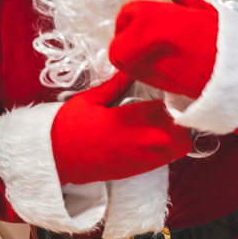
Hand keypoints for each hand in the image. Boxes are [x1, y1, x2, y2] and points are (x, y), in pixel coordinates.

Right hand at [51, 73, 193, 184]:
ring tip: (164, 120)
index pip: (168, 108)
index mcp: (130, 120)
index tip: (171, 88)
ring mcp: (143, 159)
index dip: (174, 98)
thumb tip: (132, 68)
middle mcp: (142, 142)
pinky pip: (167, 158)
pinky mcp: (139, 170)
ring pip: (179, 147)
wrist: (54, 162)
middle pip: (183, 131)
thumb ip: (115, 85)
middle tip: (170, 106)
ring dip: (178, 133)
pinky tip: (155, 134)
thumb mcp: (89, 100)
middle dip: (181, 117)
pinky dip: (168, 146)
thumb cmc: (68, 128)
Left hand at [109, 0, 218, 97]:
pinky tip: (163, 62)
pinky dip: (142, 66)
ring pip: (121, 56)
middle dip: (129, 36)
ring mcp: (140, 64)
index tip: (155, 19)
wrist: (229, 74)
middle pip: (119, 38)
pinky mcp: (148, 82)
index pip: (128, 12)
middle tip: (150, 36)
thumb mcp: (201, 9)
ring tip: (156, 50)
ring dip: (132, 52)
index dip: (139, 15)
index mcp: (150, 17)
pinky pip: (134, 71)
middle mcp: (138, 41)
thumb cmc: (219, 39)